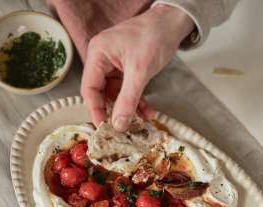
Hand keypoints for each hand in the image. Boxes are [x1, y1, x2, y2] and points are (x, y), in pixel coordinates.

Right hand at [81, 4, 193, 130]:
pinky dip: (135, 101)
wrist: (173, 21)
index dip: (96, 110)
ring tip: (139, 122)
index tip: (104, 128)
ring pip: (115, 95)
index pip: (89, 89)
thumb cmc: (155, 35)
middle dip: (112, 112)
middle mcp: (101, 59)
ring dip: (127, 109)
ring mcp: (113, 65)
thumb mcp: (140, 71)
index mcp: (98, 54)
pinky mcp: (124, 69)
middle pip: (100, 93)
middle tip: (120, 129)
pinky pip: (126, 90)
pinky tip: (146, 111)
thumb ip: (128, 100)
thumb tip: (118, 124)